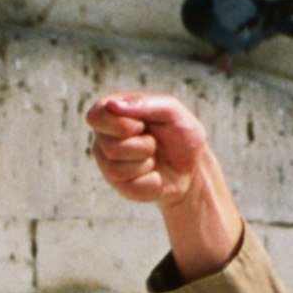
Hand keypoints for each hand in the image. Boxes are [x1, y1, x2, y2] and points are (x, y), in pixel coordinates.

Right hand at [86, 90, 242, 281]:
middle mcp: (108, 139)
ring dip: (144, 166)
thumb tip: (115, 105)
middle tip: (155, 145)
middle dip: (139, 147)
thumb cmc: (185, 138)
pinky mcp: (121, 187)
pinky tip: (157, 181)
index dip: (118, 123)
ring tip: (156, 162)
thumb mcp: (174, 113)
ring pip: (114, 169)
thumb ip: (147, 104)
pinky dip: (148, 185)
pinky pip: (127, 188)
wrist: (195, 172)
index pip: (97, 114)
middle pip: (106, 146)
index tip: (140, 125)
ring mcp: (111, 166)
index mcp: (117, 114)